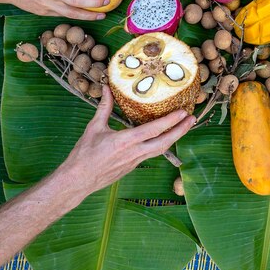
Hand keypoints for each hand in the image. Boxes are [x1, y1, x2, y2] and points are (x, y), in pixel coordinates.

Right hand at [0, 0, 108, 20]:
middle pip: (77, 1)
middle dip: (94, 3)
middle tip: (107, 1)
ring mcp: (48, 5)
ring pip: (72, 13)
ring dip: (89, 16)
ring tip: (102, 15)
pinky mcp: (45, 13)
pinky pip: (63, 15)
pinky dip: (76, 15)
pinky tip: (86, 15)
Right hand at [60, 85, 193, 194]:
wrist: (76, 182)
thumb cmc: (83, 155)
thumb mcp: (94, 128)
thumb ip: (104, 107)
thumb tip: (108, 88)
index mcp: (125, 141)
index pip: (154, 129)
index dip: (171, 120)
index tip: (183, 112)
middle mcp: (134, 152)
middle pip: (164, 142)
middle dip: (181, 130)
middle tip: (192, 118)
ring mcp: (135, 161)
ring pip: (161, 150)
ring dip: (174, 137)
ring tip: (184, 126)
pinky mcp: (133, 167)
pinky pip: (151, 154)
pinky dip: (162, 144)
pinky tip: (166, 137)